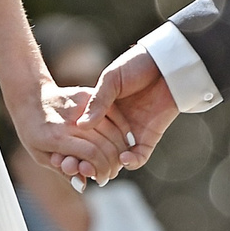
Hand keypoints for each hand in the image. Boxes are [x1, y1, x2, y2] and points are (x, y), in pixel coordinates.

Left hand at [10, 83, 129, 183]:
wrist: (29, 97)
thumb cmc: (33, 131)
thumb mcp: (41, 156)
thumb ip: (63, 171)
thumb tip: (83, 186)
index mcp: (57, 137)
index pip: (91, 155)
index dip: (101, 170)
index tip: (100, 179)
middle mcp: (70, 121)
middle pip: (106, 145)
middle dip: (112, 165)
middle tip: (110, 174)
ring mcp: (81, 106)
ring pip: (113, 130)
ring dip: (120, 150)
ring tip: (116, 161)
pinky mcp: (88, 95)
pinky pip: (114, 114)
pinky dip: (122, 129)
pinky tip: (123, 141)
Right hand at [73, 45, 177, 176]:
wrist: (167, 63)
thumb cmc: (137, 65)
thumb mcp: (111, 80)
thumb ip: (97, 102)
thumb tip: (80, 126)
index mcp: (102, 109)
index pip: (85, 133)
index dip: (74, 145)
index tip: (62, 153)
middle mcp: (115, 124)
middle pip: (98, 150)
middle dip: (87, 161)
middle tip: (75, 167)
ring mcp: (132, 132)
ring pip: (116, 158)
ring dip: (107, 165)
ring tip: (96, 166)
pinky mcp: (149, 138)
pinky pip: (139, 157)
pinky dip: (131, 161)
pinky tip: (123, 158)